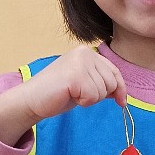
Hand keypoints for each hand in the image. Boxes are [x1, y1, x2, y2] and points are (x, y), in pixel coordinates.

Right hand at [0, 47, 126, 146]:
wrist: (32, 99)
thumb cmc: (57, 93)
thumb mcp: (83, 83)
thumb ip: (100, 82)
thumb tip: (122, 93)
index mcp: (87, 52)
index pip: (114, 71)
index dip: (120, 88)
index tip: (121, 102)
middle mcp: (84, 53)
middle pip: (111, 82)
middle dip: (100, 95)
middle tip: (80, 95)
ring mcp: (79, 63)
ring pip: (103, 91)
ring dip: (90, 99)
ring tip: (72, 94)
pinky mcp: (75, 76)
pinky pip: (93, 97)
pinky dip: (83, 103)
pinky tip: (69, 96)